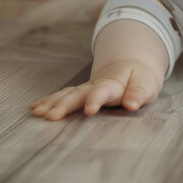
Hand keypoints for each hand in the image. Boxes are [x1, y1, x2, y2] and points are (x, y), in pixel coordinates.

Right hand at [30, 60, 163, 120]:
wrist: (130, 66)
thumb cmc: (139, 79)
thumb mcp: (146, 84)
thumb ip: (139, 93)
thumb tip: (132, 103)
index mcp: (113, 84)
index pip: (103, 91)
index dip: (96, 99)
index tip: (89, 110)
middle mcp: (95, 85)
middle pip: (78, 94)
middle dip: (64, 105)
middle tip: (51, 116)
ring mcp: (85, 88)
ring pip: (67, 94)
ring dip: (52, 103)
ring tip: (38, 112)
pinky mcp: (79, 92)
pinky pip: (62, 95)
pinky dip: (49, 100)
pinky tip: (36, 107)